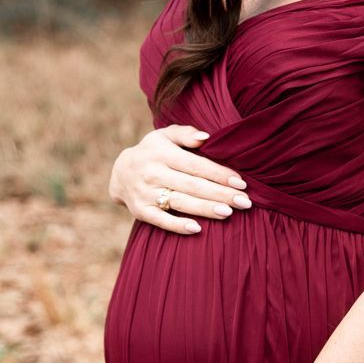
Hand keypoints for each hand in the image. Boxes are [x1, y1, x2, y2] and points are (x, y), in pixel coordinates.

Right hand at [108, 124, 251, 233]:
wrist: (119, 173)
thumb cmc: (152, 152)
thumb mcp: (164, 136)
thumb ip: (185, 133)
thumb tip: (206, 137)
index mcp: (162, 153)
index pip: (196, 165)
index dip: (219, 174)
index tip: (241, 183)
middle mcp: (153, 173)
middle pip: (193, 185)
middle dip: (220, 194)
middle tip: (244, 202)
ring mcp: (145, 193)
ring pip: (180, 202)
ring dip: (205, 208)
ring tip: (229, 213)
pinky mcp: (140, 211)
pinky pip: (161, 220)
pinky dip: (178, 226)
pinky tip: (198, 229)